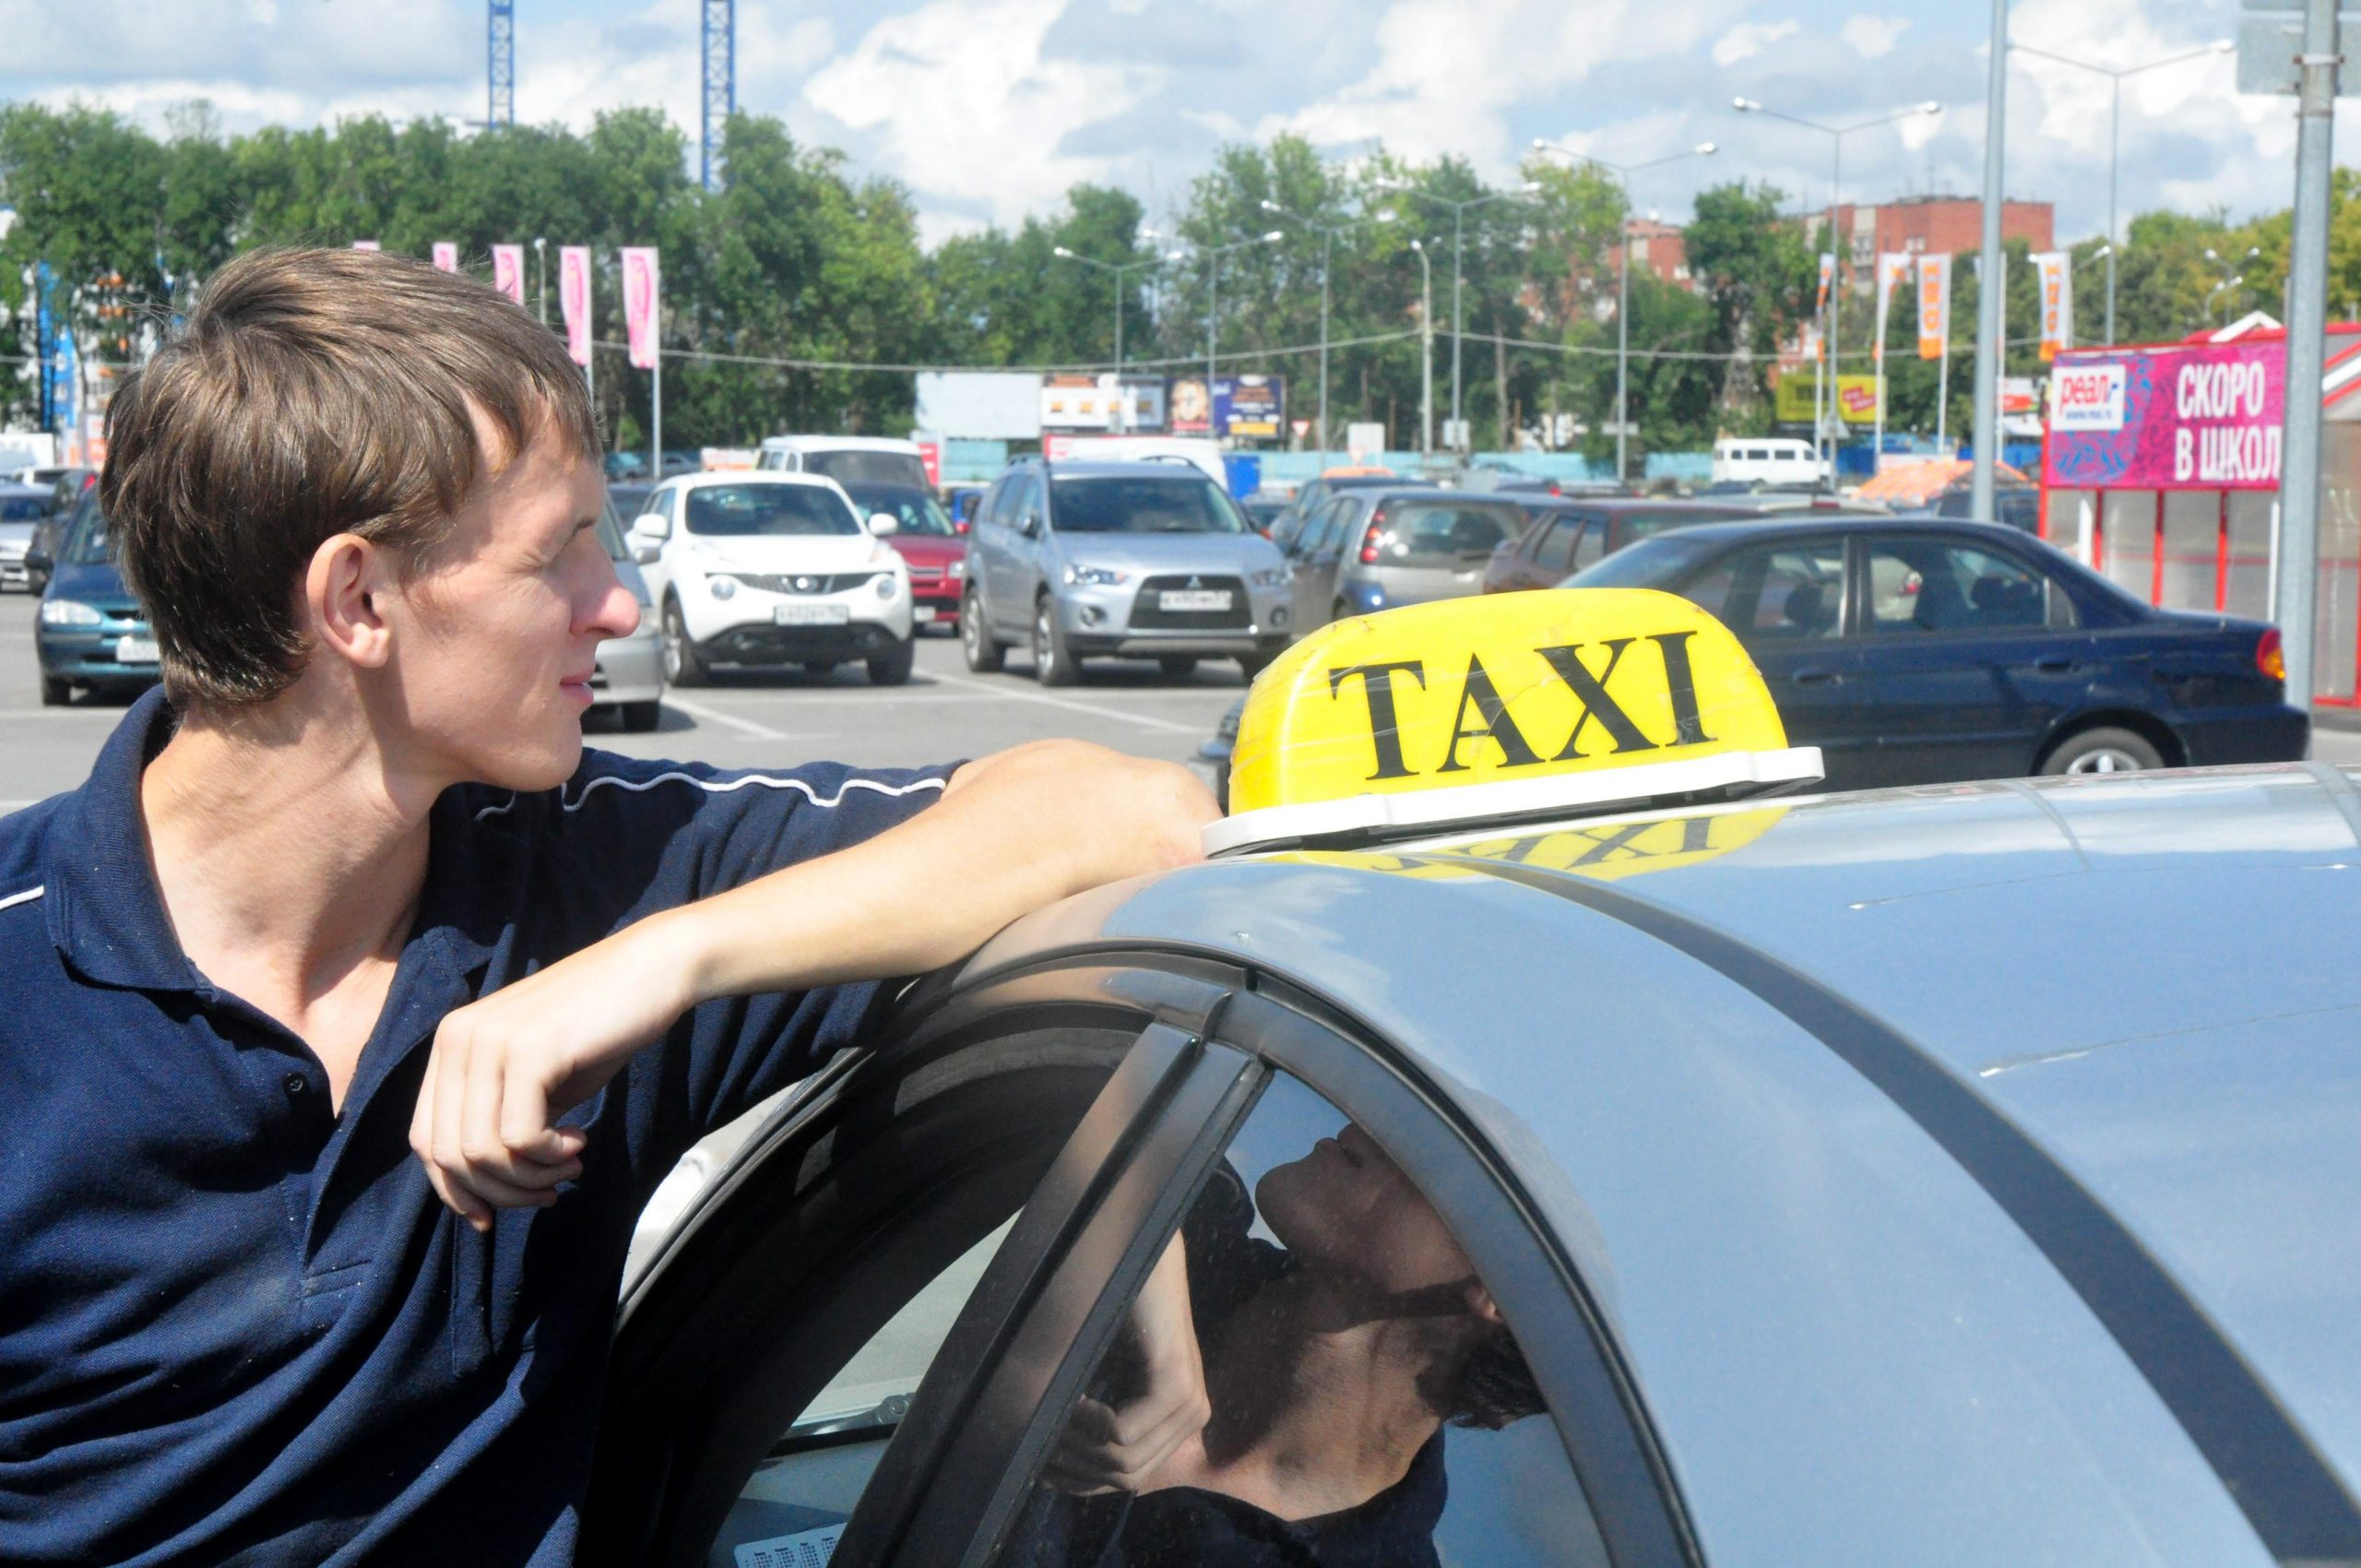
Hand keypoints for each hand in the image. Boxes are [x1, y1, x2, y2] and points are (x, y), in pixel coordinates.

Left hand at [409, 910, 698, 1230]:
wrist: (652, 971)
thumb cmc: (600, 1027)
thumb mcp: (536, 1080)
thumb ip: (501, 1119)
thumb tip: (483, 1191)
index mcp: (451, 1043)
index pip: (423, 1138)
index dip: (454, 1189)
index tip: (492, 1215)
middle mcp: (457, 1038)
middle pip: (448, 1154)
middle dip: (499, 1192)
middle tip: (547, 1192)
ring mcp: (489, 1041)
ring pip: (481, 1152)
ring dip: (529, 1177)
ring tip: (569, 1167)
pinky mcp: (528, 1051)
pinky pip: (520, 1137)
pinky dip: (550, 1156)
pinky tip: (579, 1141)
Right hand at [1044, 1235, 1210, 1494]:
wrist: (1138, 1252)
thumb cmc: (1114, 1309)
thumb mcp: (1104, 1378)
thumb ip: (1096, 1426)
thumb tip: (1059, 1478)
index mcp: (1178, 1420)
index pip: (1130, 1480)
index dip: (1082, 1482)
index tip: (1042, 1466)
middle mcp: (1192, 1417)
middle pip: (1126, 1478)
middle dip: (1077, 1468)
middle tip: (1042, 1439)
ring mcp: (1188, 1402)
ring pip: (1124, 1461)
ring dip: (1078, 1445)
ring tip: (1055, 1413)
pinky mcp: (1174, 1384)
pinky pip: (1121, 1434)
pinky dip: (1086, 1422)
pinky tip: (1074, 1396)